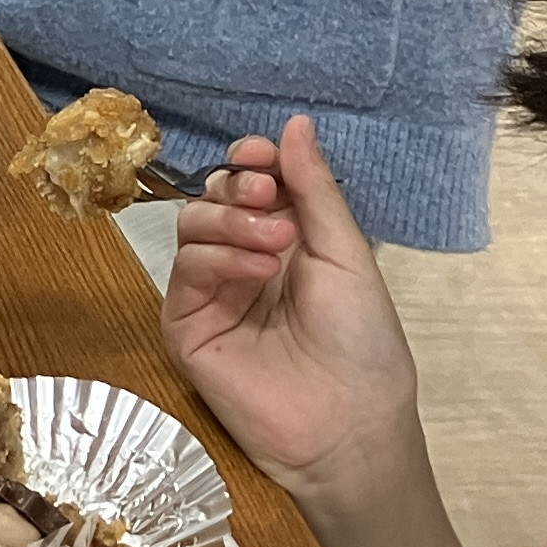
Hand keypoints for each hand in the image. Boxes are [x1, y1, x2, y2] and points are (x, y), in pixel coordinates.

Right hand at [165, 121, 427, 510]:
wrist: (349, 423)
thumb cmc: (362, 342)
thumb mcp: (345, 254)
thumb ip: (314, 188)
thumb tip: (295, 122)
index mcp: (286, 240)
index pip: (250, 182)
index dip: (251, 161)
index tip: (263, 157)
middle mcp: (244, 260)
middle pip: (215, 195)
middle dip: (240, 186)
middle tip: (271, 199)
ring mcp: (212, 293)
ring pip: (192, 225)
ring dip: (231, 220)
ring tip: (276, 245)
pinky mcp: (187, 325)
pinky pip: (184, 271)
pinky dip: (217, 259)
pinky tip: (257, 272)